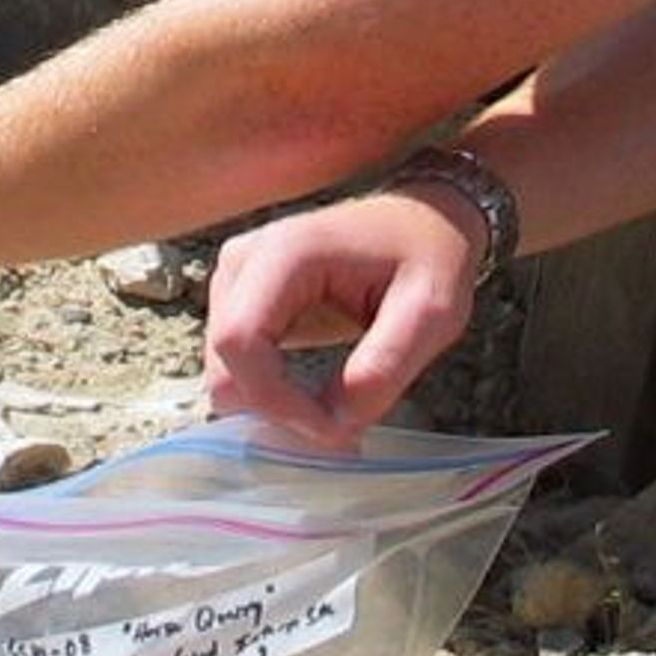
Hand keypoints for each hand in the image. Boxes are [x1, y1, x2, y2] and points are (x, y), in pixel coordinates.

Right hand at [200, 188, 484, 445]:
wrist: (423, 223)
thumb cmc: (430, 258)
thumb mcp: (431, 312)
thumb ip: (385, 366)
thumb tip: (336, 425)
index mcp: (284, 253)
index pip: (240, 343)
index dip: (277, 402)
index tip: (335, 432)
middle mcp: (243, 261)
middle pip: (224, 367)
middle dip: (279, 412)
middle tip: (342, 429)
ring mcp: (233, 280)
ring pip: (224, 376)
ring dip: (275, 408)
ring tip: (336, 410)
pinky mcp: (237, 301)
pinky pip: (236, 370)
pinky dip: (271, 395)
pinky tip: (316, 397)